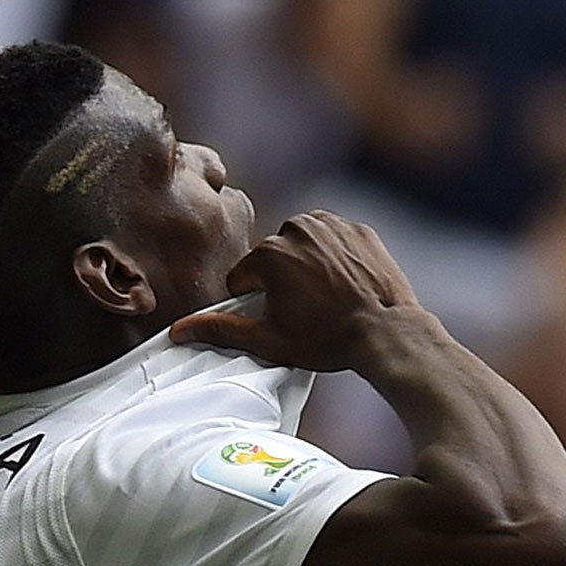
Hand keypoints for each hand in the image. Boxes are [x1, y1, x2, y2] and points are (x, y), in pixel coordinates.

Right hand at [171, 210, 429, 373]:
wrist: (387, 333)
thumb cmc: (327, 340)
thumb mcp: (270, 340)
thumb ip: (222, 330)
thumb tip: (179, 330)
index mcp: (269, 253)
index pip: (245, 276)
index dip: (258, 301)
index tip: (281, 317)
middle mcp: (297, 228)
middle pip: (275, 257)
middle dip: (284, 280)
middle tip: (308, 311)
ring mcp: (332, 225)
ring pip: (305, 244)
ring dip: (309, 265)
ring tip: (328, 298)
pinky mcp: (359, 229)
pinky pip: (337, 239)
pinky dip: (338, 257)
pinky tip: (348, 284)